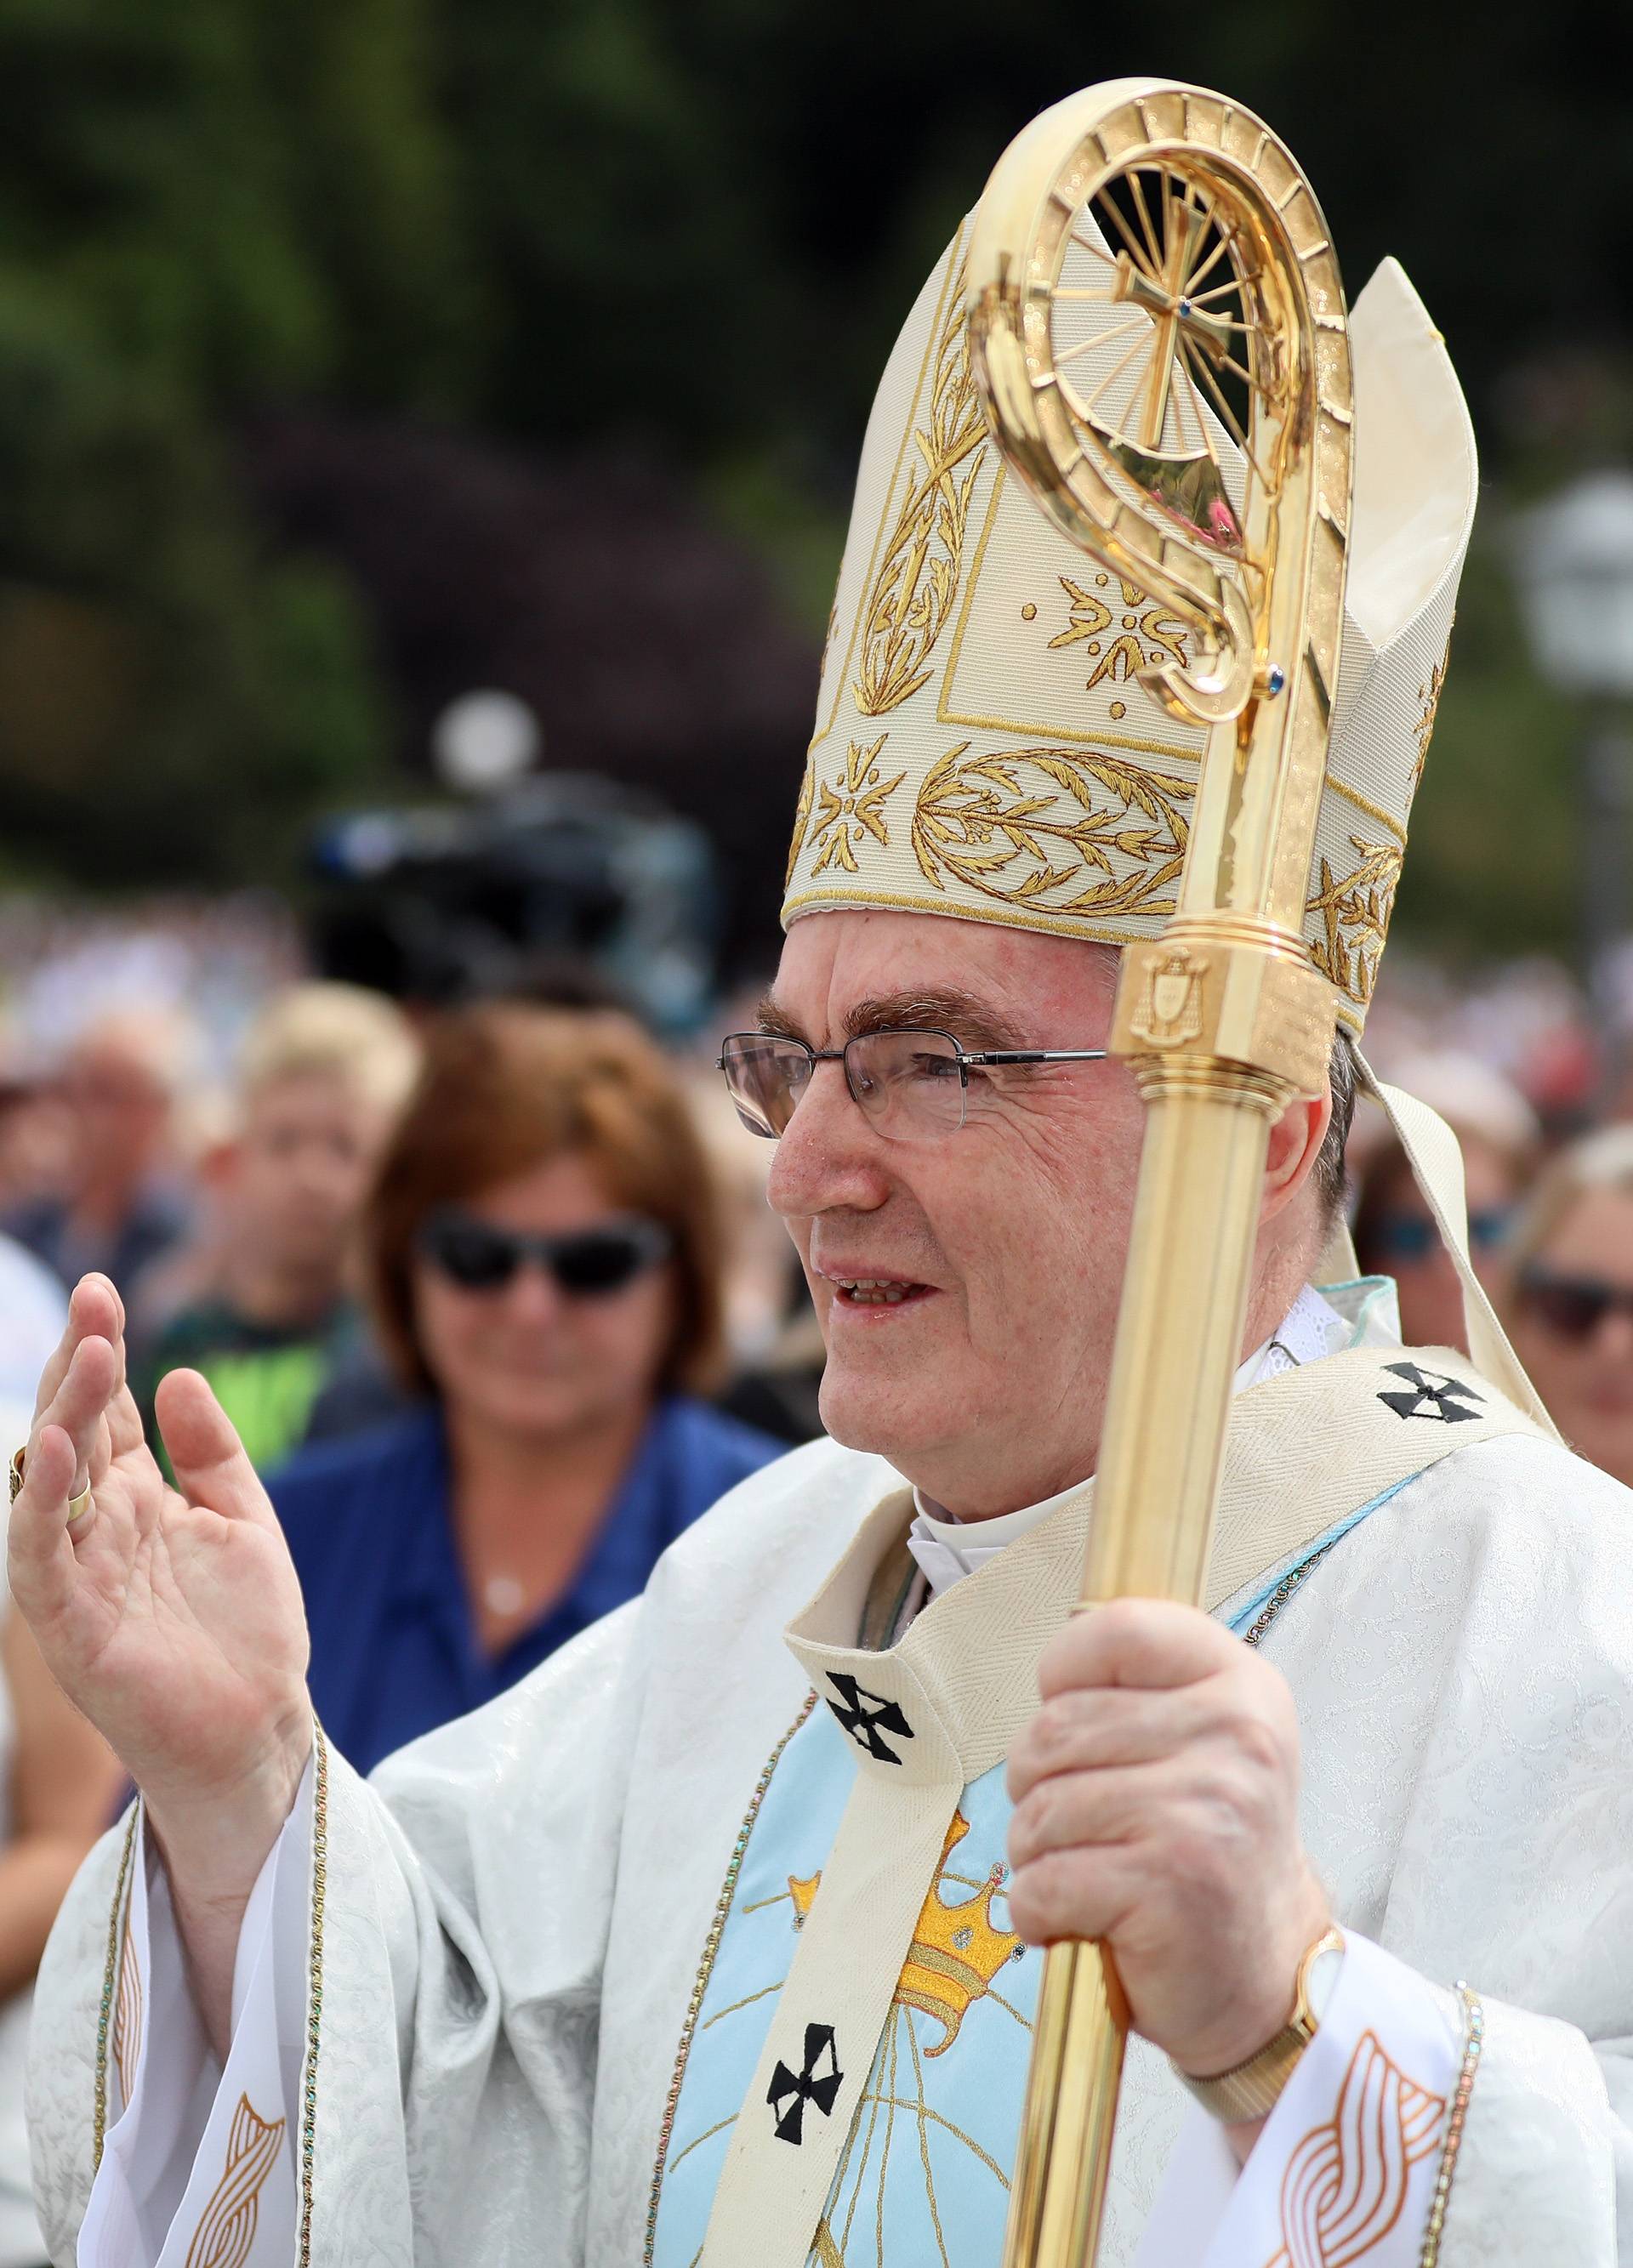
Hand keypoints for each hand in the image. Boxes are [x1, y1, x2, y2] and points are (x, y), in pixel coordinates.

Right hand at [7, 1275, 312, 1883]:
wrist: (259, 1731)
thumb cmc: (249, 1633)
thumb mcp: (245, 1520)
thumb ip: (211, 1452)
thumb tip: (177, 1374)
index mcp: (136, 1499)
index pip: (108, 1412)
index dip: (103, 1352)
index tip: (103, 1290)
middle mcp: (96, 1528)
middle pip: (74, 1432)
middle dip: (78, 1366)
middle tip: (93, 1303)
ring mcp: (78, 1574)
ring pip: (49, 1484)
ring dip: (61, 1418)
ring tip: (86, 1356)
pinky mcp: (70, 1627)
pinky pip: (41, 1558)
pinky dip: (40, 1506)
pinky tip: (57, 1451)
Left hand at [1006, 1598, 1328, 2079]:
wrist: (1262, 1970)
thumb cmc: (1205, 1846)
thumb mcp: (1200, 1741)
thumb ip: (1135, 1690)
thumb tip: (1049, 1676)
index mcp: (1241, 1685)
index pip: (1118, 1628)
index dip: (1065, 1672)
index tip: (1072, 1719)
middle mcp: (1236, 1736)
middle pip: (1054, 1726)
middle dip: (1036, 1785)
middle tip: (1080, 1826)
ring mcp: (1206, 1808)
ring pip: (1041, 1807)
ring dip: (1036, 1854)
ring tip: (1085, 1874)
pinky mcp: (1172, 1883)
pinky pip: (1045, 1882)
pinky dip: (1039, 1911)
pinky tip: (1083, 1920)